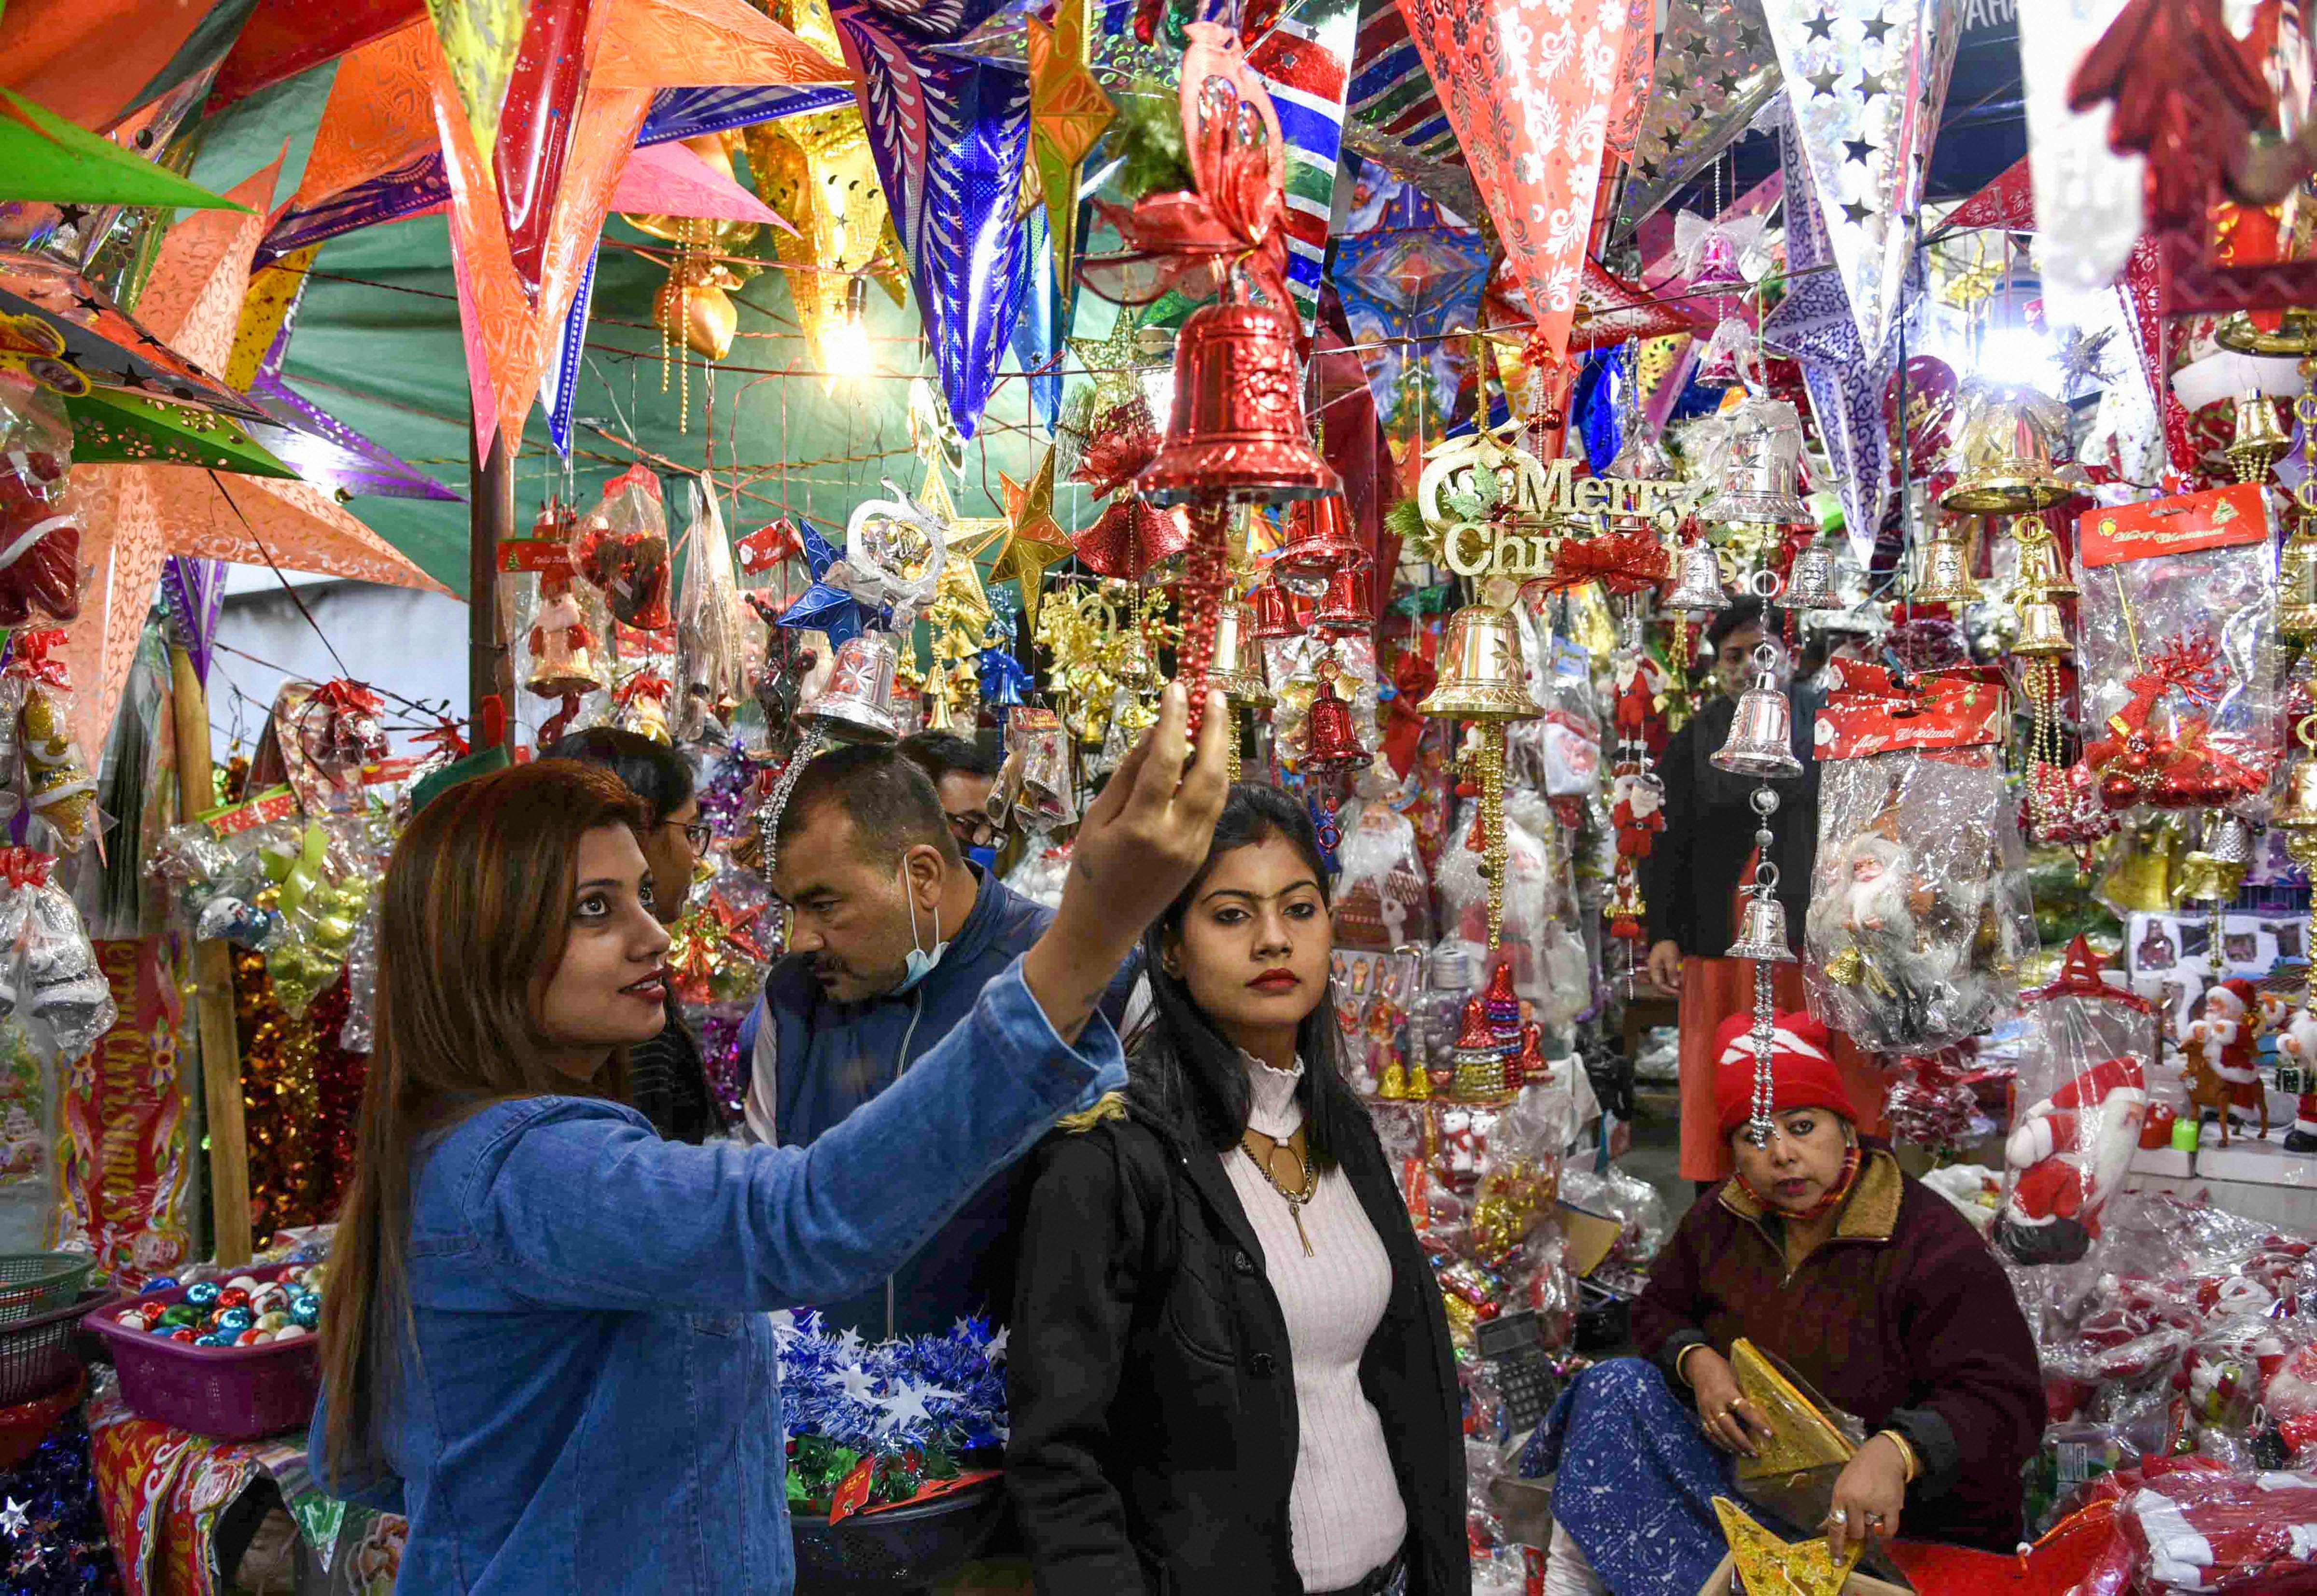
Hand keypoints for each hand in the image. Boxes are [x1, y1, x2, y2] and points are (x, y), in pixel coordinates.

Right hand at [1023, 685, 1228, 1041]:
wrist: (1104, 926)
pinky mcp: (1202, 856)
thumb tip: (1154, 733)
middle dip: (1216, 729)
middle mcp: (1176, 836)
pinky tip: (1207, 756)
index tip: (1178, 688)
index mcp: (1142, 826)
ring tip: (1217, 717)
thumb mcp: (1098, 817)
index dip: (1175, 720)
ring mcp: (1194, 848)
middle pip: (1209, 772)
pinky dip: (1214, 778)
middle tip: (1214, 695)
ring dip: (1221, 751)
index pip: (1166, 760)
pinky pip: (1214, 808)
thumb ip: (1129, 775)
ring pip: (1219, 790)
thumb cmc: (1088, 870)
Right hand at [1646, 940, 1683, 992]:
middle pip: (1661, 985)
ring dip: (1673, 985)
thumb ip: (1672, 972)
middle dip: (1671, 989)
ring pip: (1665, 982)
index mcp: (1653, 969)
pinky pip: (1668, 978)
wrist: (1666, 937)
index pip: (1659, 984)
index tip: (1677, 992)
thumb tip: (1674, 985)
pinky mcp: (1664, 969)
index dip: (1668, 990)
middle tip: (1681, 991)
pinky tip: (1681, 981)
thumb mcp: (1670, 958)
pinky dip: (1674, 980)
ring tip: (1682, 987)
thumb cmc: (1666, 946)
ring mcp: (1659, 971)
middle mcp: (1655, 972)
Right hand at [1685, 1347, 1768, 1456]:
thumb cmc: (1722, 1370)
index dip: (1758, 1423)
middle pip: (1728, 1426)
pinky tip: (1731, 1450)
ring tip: (1746, 1455)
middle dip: (1742, 1442)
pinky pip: (1709, 1433)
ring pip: (1718, 1433)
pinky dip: (1720, 1443)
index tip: (1770, 1434)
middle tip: (1756, 1453)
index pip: (1744, 1409)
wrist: (1698, 1365)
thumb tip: (1764, 1413)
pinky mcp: (1701, 1415)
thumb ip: (1745, 1395)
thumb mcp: (1737, 1378)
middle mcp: (1714, 1403)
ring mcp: (1706, 1410)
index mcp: (1726, 1391)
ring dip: (1733, 1446)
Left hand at [1824, 1435, 1907, 1562]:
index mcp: (1840, 1496)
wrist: (1882, 1457)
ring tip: (1872, 1515)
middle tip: (1860, 1524)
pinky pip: (1888, 1531)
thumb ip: (1834, 1508)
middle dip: (1856, 1533)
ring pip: (1871, 1533)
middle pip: (1854, 1532)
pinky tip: (1883, 1526)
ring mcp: (1874, 1504)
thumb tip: (1821, 1528)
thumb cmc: (1858, 1472)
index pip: (1835, 1526)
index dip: (1836, 1546)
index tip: (1837, 1560)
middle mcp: (1856, 1501)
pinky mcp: (1892, 1506)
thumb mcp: (1841, 1486)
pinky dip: (1886, 1533)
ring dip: (1871, 1530)